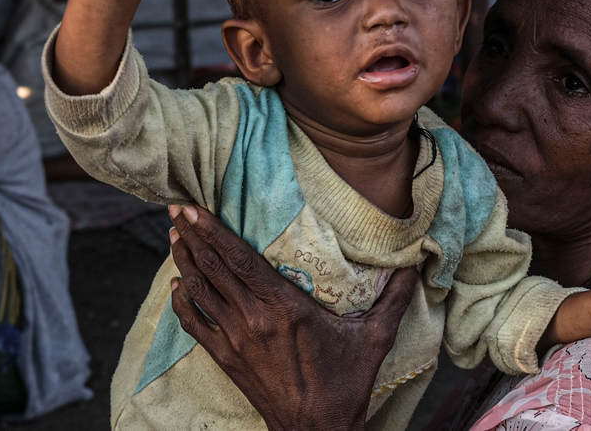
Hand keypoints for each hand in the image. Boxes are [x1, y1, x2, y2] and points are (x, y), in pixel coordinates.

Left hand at [167, 204, 417, 430]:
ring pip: (200, 292)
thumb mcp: (376, 337)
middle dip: (192, 235)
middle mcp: (254, 320)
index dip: (214, 231)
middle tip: (175, 207)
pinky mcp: (227, 359)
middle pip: (214, 268)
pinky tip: (176, 286)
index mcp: (286, 308)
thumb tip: (416, 263)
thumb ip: (395, 297)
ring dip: (184, 261)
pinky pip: (195, 325)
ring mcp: (236, 340)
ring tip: (174, 235)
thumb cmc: (346, 383)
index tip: (194, 208)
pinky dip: (182, 303)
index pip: (240, 260)